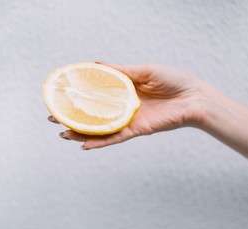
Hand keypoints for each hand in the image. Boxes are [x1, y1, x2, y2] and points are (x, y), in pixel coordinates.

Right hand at [49, 63, 206, 149]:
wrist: (194, 97)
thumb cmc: (173, 80)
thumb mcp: (144, 70)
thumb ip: (122, 70)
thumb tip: (97, 64)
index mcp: (123, 92)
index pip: (96, 96)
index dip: (78, 97)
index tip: (60, 96)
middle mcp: (122, 108)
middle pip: (93, 115)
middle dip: (72, 118)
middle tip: (53, 117)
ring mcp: (128, 120)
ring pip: (100, 130)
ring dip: (81, 133)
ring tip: (63, 134)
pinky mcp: (137, 130)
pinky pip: (115, 138)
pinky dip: (100, 142)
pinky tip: (84, 145)